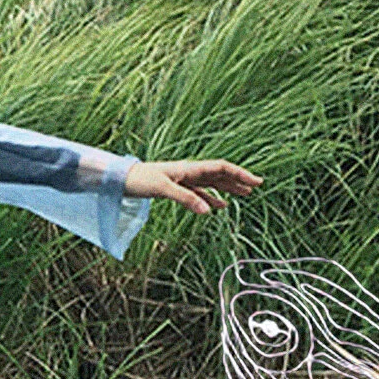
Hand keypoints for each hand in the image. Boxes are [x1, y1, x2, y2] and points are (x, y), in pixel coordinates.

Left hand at [123, 159, 260, 214]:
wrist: (120, 180)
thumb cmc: (139, 180)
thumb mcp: (163, 189)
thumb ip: (186, 199)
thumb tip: (210, 211)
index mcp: (189, 168)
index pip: (221, 168)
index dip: (240, 173)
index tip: (256, 181)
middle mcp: (189, 172)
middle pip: (220, 174)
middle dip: (239, 179)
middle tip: (258, 186)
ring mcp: (183, 180)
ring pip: (212, 183)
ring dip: (229, 188)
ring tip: (245, 194)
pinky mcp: (175, 188)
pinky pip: (199, 193)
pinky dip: (211, 198)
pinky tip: (219, 207)